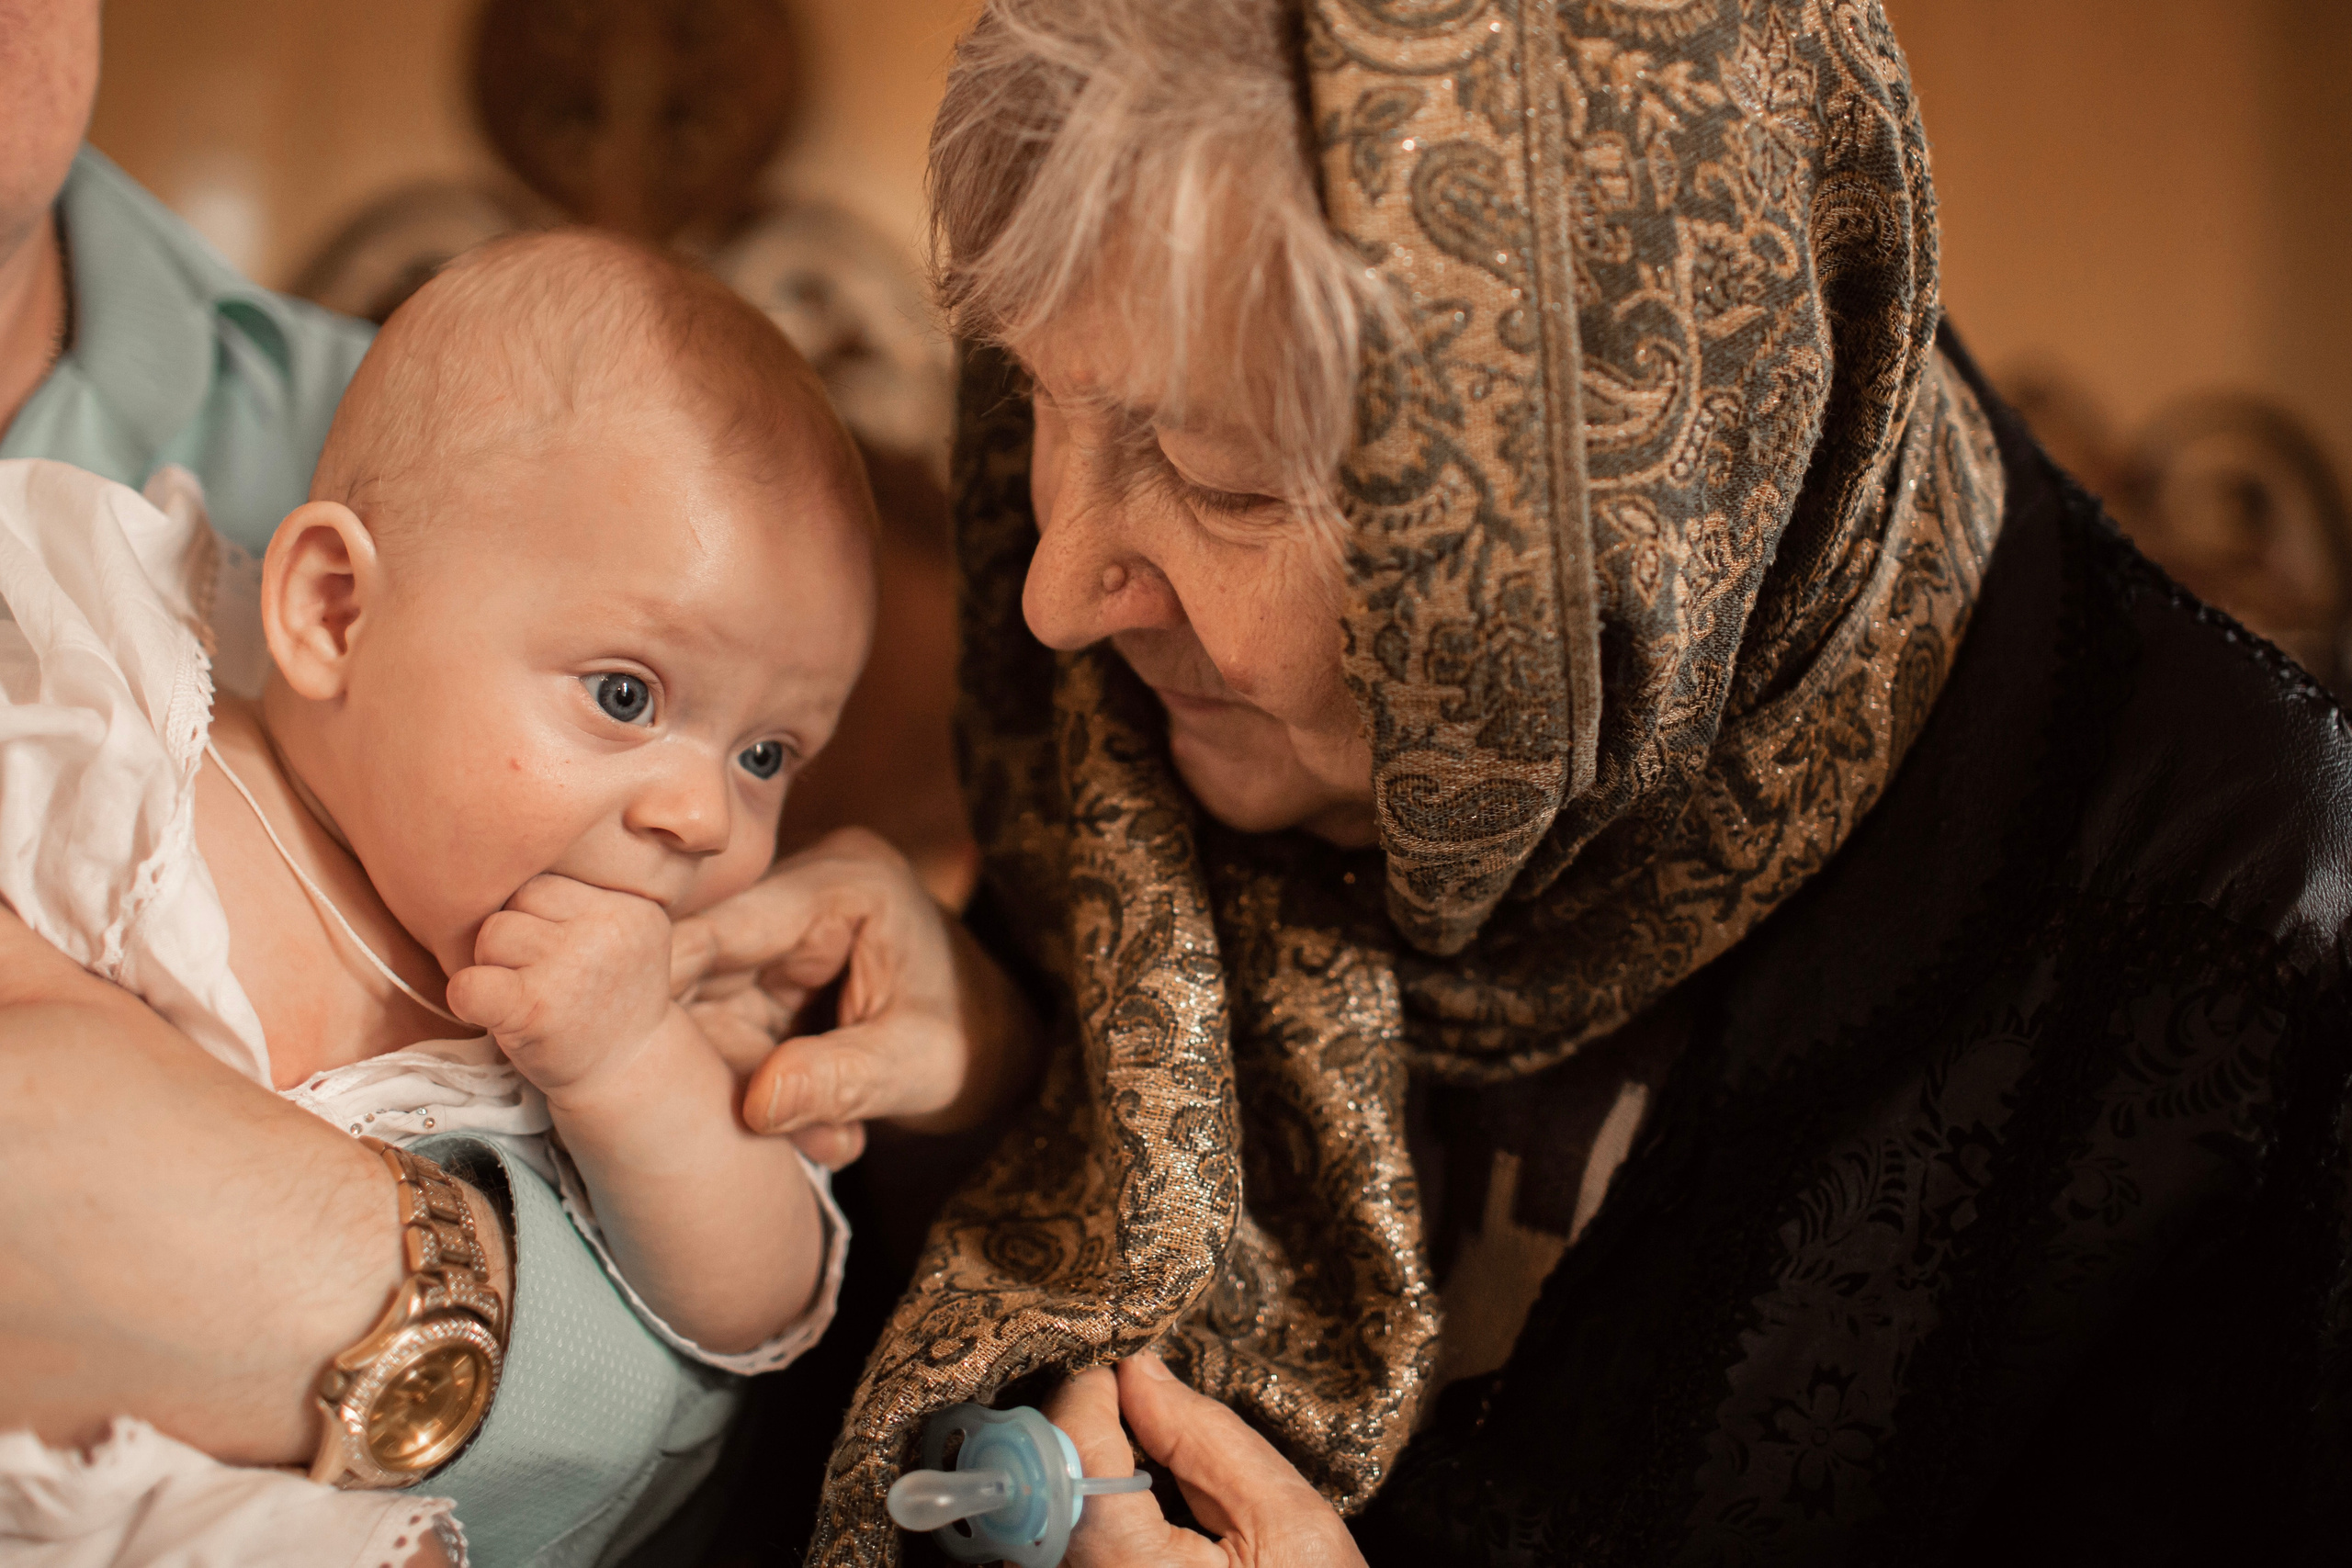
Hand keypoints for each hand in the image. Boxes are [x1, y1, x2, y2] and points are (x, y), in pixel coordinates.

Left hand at [448, 873, 680, 1100]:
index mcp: (630, 905)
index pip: (546, 882)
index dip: (534, 915)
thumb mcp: (622, 935)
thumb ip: (581, 899)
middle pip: (516, 900)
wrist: (630, 1075)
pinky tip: (489, 1011)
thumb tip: (498, 850)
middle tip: (534, 975)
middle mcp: (607, 931)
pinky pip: (469, 982)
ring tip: (523, 994)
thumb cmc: (608, 1000)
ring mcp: (572, 970)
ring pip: (491, 934)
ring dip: (492, 965)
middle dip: (511, 937)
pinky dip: (466, 997)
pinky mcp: (536, 1011)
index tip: (550, 949)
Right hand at [669, 829, 1036, 1162]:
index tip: (628, 1058)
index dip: (660, 984)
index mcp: (844, 882)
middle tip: (760, 1129)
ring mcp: (778, 932)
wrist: (998, 1048)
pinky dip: (753, 1086)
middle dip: (716, 1061)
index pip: (726, 925)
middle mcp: (800, 890)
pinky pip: (722, 1027)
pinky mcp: (766, 972)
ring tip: (826, 1139)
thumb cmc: (975, 1044)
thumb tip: (755, 1104)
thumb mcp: (923, 1066)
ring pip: (702, 1007)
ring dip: (741, 1085)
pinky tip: (815, 1128)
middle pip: (699, 968)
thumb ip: (844, 1079)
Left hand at [1043, 1355, 1367, 1567]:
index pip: (1071, 1454)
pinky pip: (1048, 1555)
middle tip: (1120, 1402)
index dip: (1088, 1393)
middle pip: (1038, 1490)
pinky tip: (1121, 1511)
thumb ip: (1206, 1438)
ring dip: (1065, 1477)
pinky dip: (1071, 1519)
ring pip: (1032, 1525)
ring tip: (1123, 1459)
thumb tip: (1141, 1371)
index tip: (1116, 1363)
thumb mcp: (1287, 1523)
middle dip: (1072, 1433)